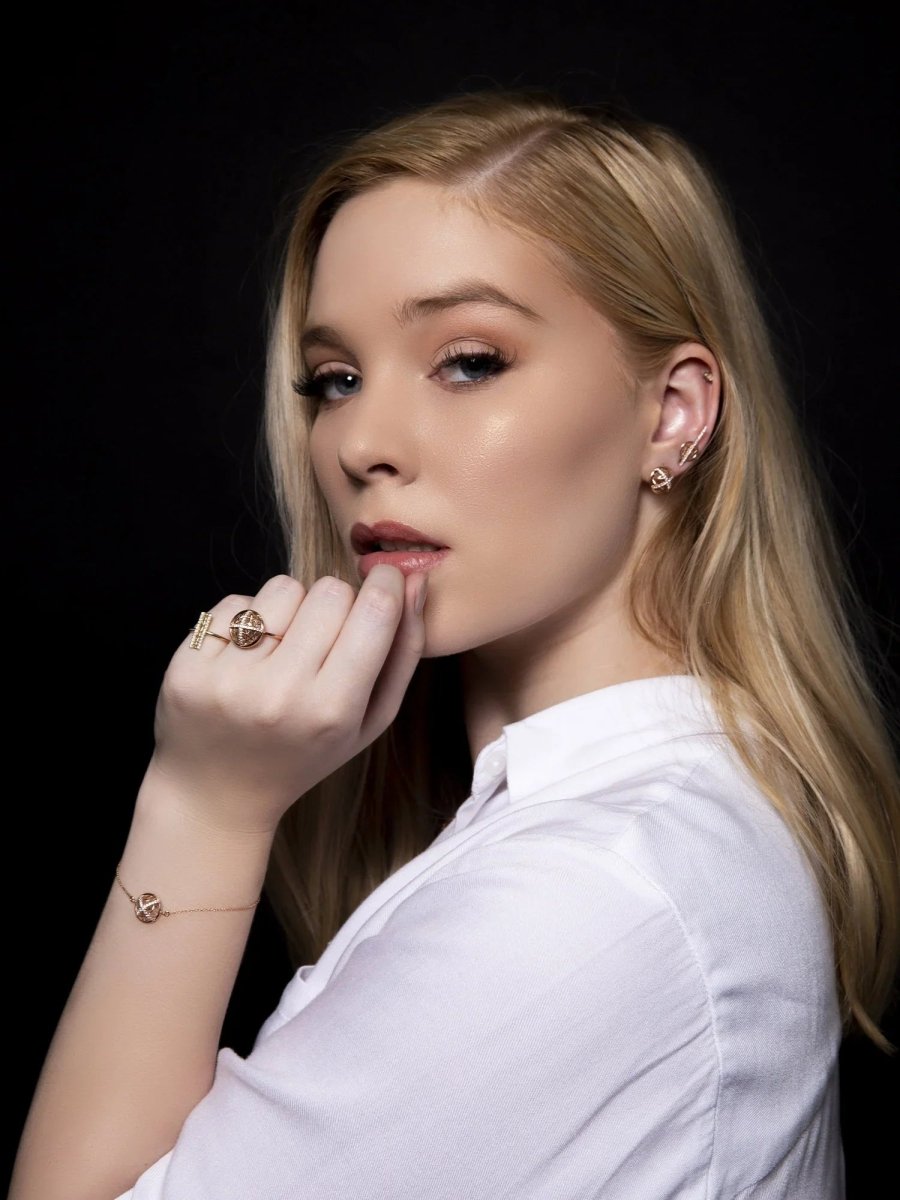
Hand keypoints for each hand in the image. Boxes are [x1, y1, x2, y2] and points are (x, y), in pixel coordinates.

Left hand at [140, 565, 427, 834]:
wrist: (217, 794)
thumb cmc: (306, 752)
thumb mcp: (370, 721)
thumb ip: (403, 653)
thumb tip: (415, 581)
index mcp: (333, 711)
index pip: (374, 612)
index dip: (385, 584)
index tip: (384, 579)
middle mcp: (280, 695)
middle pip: (331, 591)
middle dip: (338, 602)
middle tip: (325, 636)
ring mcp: (227, 681)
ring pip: (283, 587)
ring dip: (291, 606)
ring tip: (284, 647)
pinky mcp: (186, 668)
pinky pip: (236, 602)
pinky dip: (248, 618)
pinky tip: (246, 657)